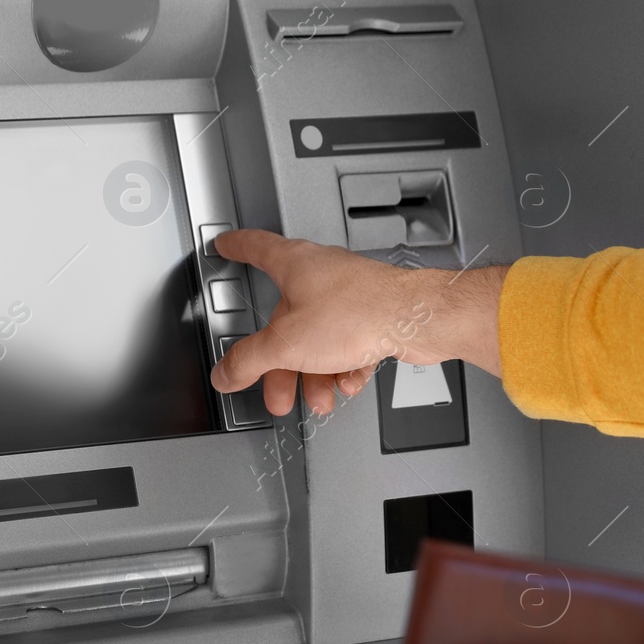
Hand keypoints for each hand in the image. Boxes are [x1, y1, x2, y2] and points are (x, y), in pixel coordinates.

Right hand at [209, 229, 506, 415]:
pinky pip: (349, 345)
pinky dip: (345, 367)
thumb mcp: (286, 345)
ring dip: (315, 375)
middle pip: (286, 319)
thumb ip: (249, 361)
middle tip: (274, 388)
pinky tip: (348, 382)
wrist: (417, 321)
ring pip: (320, 339)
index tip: (226, 245)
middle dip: (280, 361)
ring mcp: (350, 294)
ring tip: (318, 399)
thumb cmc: (360, 312)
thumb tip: (226, 373)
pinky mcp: (375, 314)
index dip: (237, 246)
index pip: (255, 247)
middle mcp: (323, 273)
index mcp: (295, 265)